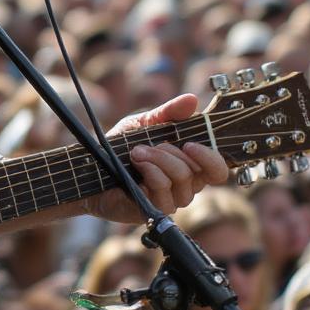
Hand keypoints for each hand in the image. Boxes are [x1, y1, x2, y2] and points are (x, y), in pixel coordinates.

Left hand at [83, 94, 228, 224]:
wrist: (92, 168)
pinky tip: (135, 164)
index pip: (218, 171)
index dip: (212, 158)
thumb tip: (192, 99)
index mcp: (189, 167)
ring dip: (158, 159)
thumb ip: (168, 113)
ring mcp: (170, 200)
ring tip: (136, 152)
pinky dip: (150, 171)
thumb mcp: (144, 124)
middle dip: (172, 152)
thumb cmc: (121, 147)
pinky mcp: (153, 210)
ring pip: (181, 178)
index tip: (190, 144)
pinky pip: (162, 189)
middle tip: (150, 144)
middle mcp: (184, 187)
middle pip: (197, 172)